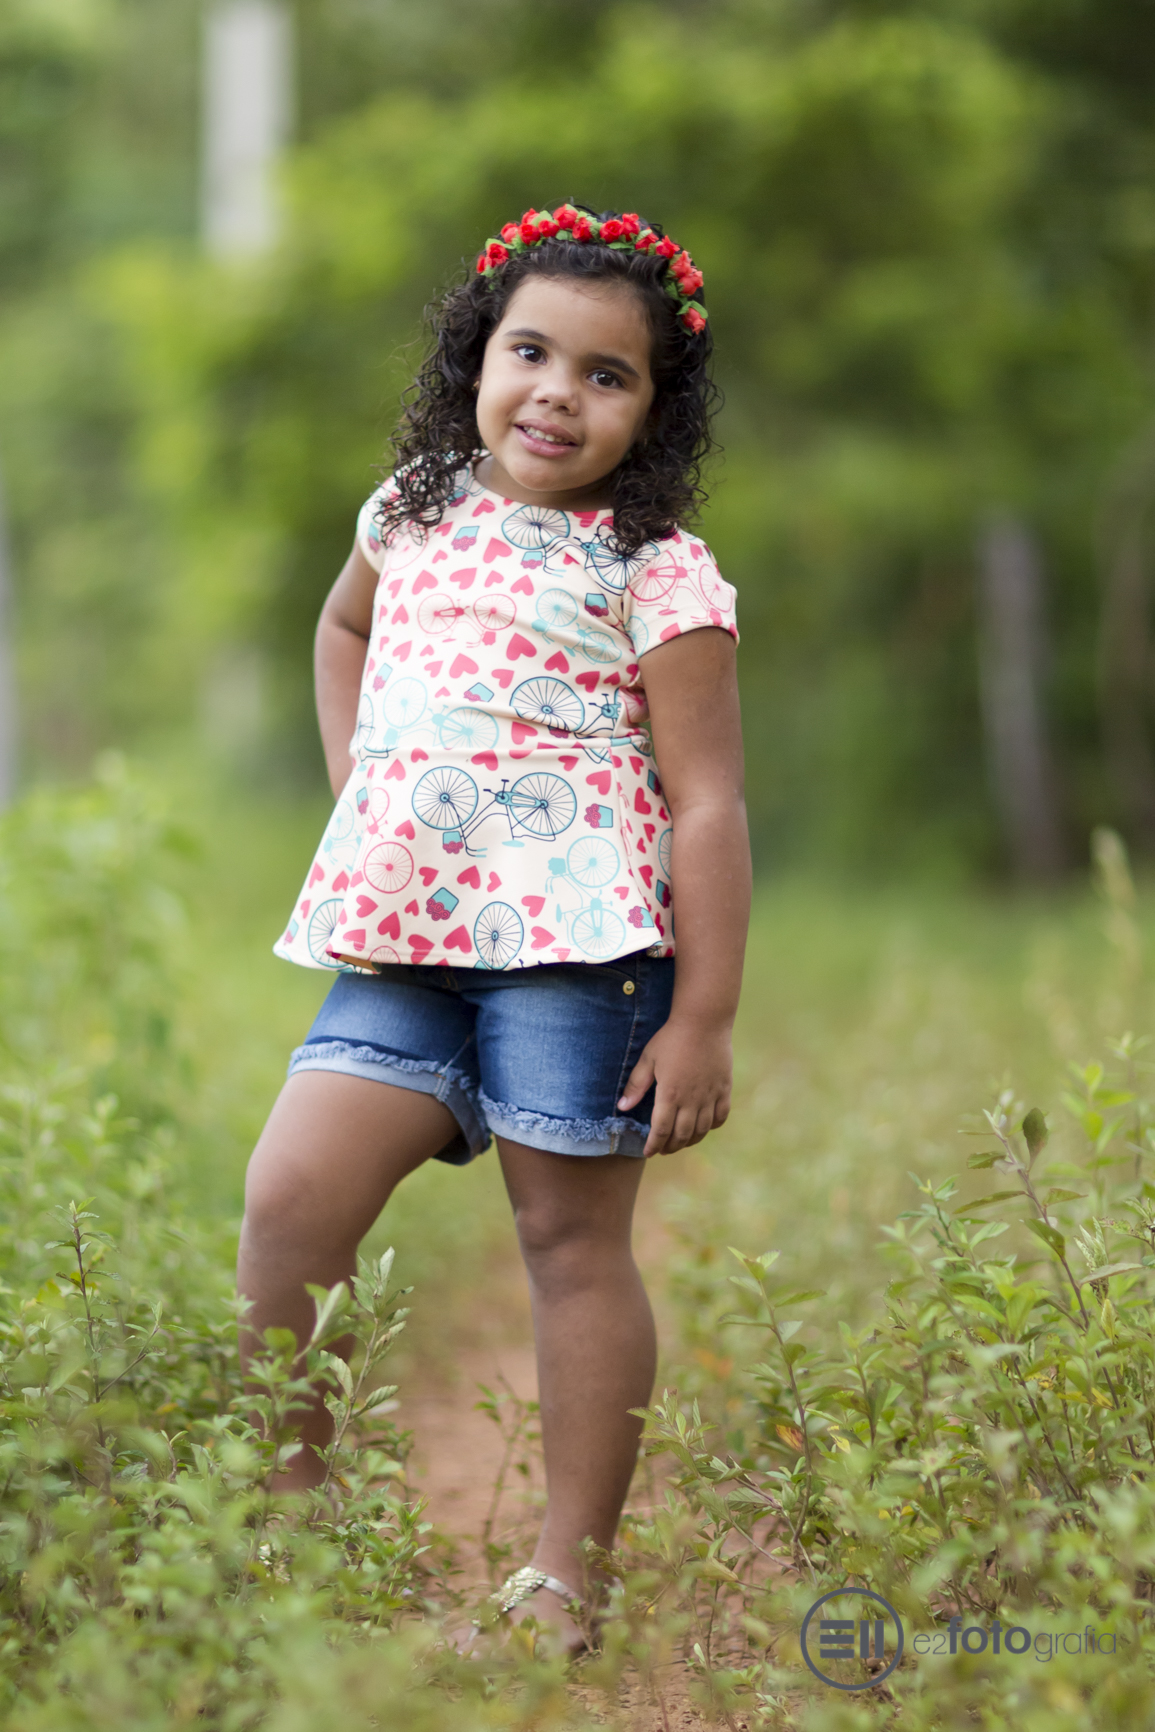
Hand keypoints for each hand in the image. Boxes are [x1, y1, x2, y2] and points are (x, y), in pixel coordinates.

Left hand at [617, 1017, 732, 1157]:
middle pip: (682, 1135)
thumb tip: (622, 1107)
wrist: (704, 1021)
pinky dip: (711, 1127)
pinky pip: (720, 1116)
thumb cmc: (671, 1038)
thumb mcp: (648, 1059)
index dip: (654, 1145)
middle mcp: (692, 1100)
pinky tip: (703, 1127)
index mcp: (670, 1094)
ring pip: (702, 1130)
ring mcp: (711, 1095)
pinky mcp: (724, 1089)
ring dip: (689, 1140)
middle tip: (662, 1149)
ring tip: (680, 1142)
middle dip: (670, 1147)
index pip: (661, 1131)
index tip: (648, 1152)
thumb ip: (636, 1085)